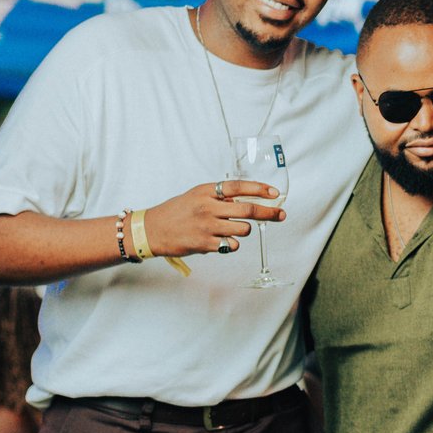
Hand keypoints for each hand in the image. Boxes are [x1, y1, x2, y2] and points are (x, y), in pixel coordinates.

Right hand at [143, 180, 285, 256]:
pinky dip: (232, 245)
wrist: (151, 230)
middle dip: (269, 213)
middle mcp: (207, 207)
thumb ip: (219, 197)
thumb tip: (247, 200)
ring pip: (243, 229)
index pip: (238, 186)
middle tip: (281, 215)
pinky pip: (231, 246)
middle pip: (247, 209)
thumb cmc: (176, 212)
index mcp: (206, 191)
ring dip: (245, 230)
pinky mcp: (204, 244)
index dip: (259, 189)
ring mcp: (207, 226)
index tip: (275, 193)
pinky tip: (221, 241)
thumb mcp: (196, 196)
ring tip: (234, 230)